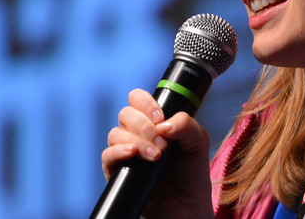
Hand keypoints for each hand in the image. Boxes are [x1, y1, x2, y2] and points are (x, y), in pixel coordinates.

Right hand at [101, 88, 213, 217]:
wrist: (187, 205)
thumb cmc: (192, 172)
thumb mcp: (198, 142)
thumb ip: (186, 125)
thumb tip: (163, 125)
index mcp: (153, 121)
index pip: (137, 98)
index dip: (146, 103)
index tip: (160, 118)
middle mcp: (136, 133)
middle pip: (126, 114)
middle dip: (144, 126)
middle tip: (163, 145)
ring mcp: (125, 152)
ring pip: (116, 133)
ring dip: (138, 141)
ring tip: (156, 157)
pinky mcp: (117, 172)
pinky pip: (106, 156)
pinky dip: (118, 151)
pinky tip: (132, 153)